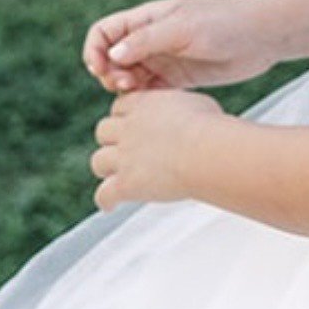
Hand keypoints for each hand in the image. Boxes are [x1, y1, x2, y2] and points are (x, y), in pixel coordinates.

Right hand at [82, 0, 276, 93]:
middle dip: (109, 74)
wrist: (263, 37)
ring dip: (124, 89)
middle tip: (126, 85)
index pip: (104, 32)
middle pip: (110, 59)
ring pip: (127, 78)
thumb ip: (148, 40)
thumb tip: (112, 55)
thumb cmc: (225, 23)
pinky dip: (143, 101)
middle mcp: (151, 39)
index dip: (95, 51)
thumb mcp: (184, 28)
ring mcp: (164, 60)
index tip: (104, 67)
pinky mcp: (178, 80)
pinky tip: (155, 106)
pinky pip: (149, 93)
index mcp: (148, 19)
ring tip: (139, 94)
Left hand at [90, 88, 224, 211]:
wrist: (206, 152)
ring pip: (98, 161)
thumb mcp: (195, 103)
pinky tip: (111, 206)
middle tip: (125, 150)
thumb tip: (184, 111)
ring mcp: (124, 157)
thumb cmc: (210, 126)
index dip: (124, 116)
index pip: (119, 106)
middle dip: (112, 140)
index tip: (131, 124)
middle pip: (103, 131)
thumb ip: (178, 106)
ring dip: (107, 168)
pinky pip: (103, 194)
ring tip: (117, 176)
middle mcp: (128, 128)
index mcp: (144, 104)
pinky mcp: (126, 184)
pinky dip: (106, 200)